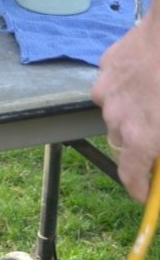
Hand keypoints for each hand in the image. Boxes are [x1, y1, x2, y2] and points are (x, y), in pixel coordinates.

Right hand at [92, 1, 159, 201]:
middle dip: (141, 145)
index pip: (130, 177)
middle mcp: (116, 118)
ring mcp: (107, 89)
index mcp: (140, 138)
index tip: (146, 193)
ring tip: (154, 98)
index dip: (139, 190)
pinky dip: (126, 89)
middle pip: (124, 143)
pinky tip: (146, 76)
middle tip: (158, 135)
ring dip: (132, 114)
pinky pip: (113, 86)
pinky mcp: (106, 66)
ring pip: (116, 113)